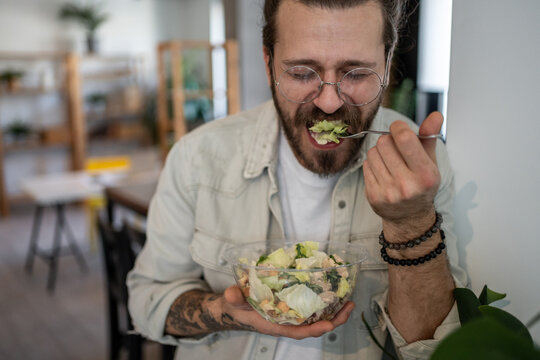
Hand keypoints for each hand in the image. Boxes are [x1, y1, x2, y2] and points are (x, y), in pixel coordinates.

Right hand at [220, 285, 353, 338]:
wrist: (235, 308)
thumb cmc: (237, 307)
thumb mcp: (234, 301)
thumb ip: (235, 297)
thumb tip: (232, 294)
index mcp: (274, 325)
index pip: (297, 331)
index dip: (314, 330)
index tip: (328, 326)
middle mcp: (286, 322)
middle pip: (314, 326)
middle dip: (333, 320)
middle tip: (349, 307)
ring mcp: (291, 316)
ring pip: (316, 319)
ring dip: (334, 313)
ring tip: (349, 302)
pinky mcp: (292, 308)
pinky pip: (312, 310)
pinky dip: (325, 305)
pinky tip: (334, 296)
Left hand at [363, 112, 442, 229]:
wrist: (409, 217)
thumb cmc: (421, 185)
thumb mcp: (430, 162)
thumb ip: (429, 137)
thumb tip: (435, 115)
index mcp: (425, 174)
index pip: (405, 139)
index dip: (398, 127)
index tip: (399, 129)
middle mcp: (407, 184)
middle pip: (384, 142)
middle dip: (388, 140)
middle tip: (395, 150)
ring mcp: (389, 192)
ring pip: (372, 152)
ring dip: (379, 152)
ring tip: (389, 162)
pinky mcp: (374, 196)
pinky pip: (366, 165)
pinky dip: (373, 164)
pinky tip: (382, 172)